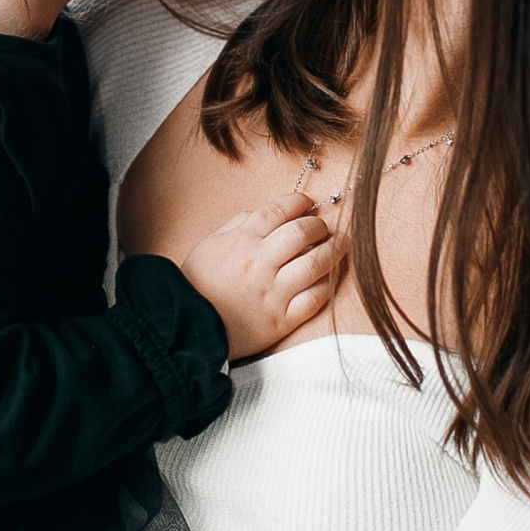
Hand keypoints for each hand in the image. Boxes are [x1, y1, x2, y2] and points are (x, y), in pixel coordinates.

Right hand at [179, 190, 339, 357]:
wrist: (186, 328)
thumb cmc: (196, 286)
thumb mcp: (208, 246)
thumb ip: (235, 226)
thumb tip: (259, 214)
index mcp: (241, 242)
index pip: (278, 211)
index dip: (298, 202)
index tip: (307, 202)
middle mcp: (260, 264)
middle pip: (302, 233)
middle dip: (319, 224)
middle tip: (324, 226)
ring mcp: (273, 292)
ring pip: (315, 264)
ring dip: (335, 250)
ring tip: (343, 243)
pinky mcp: (281, 320)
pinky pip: (314, 299)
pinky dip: (327, 284)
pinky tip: (332, 276)